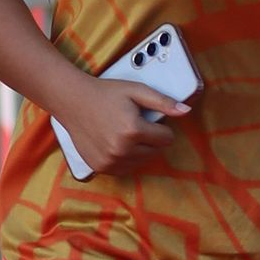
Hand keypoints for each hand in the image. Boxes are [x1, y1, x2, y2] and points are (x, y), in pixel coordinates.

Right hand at [61, 76, 190, 175]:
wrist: (73, 101)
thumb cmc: (105, 93)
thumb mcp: (136, 91)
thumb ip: (162, 102)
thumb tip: (186, 111)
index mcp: (133, 130)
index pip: (166, 138)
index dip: (160, 127)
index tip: (148, 119)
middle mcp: (122, 149)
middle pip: (155, 151)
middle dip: (150, 138)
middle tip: (133, 123)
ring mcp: (110, 161)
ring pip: (141, 161)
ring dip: (139, 149)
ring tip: (123, 132)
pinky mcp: (101, 167)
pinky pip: (126, 168)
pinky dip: (125, 158)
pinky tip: (115, 142)